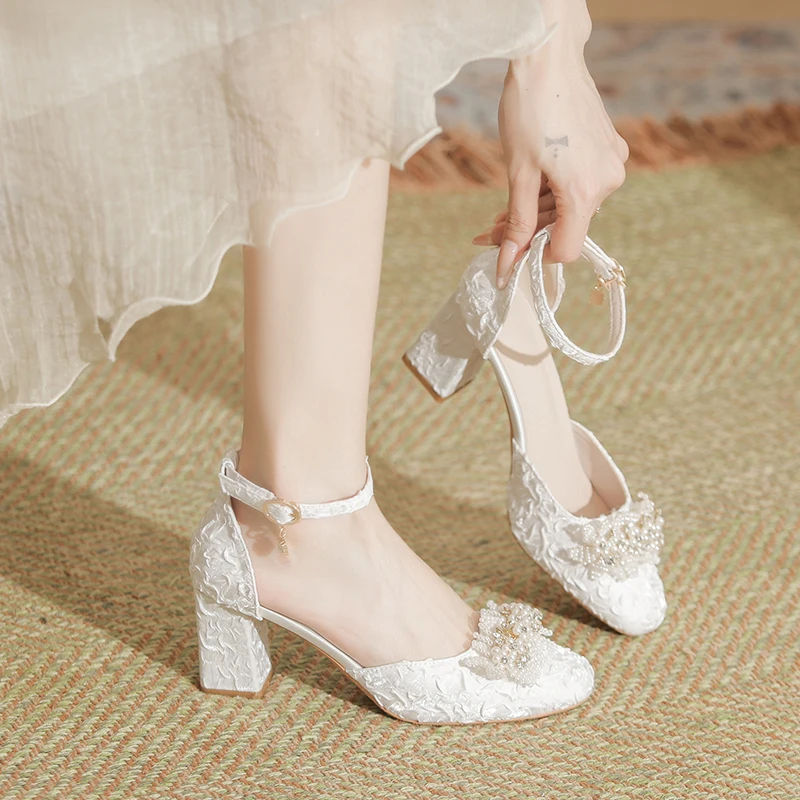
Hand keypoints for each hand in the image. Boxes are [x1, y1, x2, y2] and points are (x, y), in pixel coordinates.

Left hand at [478, 1, 628, 287]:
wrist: (549, 55)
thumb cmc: (530, 109)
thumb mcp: (518, 173)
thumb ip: (516, 222)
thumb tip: (508, 263)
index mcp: (586, 191)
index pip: (567, 249)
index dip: (536, 256)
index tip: (509, 254)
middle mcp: (608, 181)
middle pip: (565, 226)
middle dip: (527, 230)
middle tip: (490, 230)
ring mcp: (610, 163)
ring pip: (570, 205)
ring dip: (536, 211)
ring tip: (501, 209)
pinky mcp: (607, 148)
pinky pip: (578, 183)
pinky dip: (551, 189)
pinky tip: (527, 185)